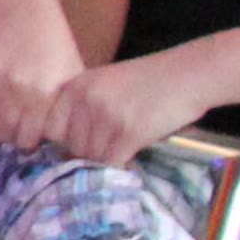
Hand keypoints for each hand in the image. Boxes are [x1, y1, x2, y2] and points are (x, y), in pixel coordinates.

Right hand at [0, 8, 84, 147]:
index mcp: (43, 96)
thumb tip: (62, 151)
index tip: (29, 128)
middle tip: (13, 117)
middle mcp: (15, 89)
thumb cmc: (53, 51)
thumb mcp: (70, 80)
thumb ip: (66, 115)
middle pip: (2, 134)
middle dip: (8, 129)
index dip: (27, 137)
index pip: (26, 140)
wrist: (25, 15)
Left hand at [43, 51, 209, 165]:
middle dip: (87, 154)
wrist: (188, 74)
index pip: (52, 128)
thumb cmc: (149, 80)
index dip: (64, 142)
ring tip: (123, 148)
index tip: (78, 147)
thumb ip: (83, 106)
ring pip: (91, 158)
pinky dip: (121, 164)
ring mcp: (105, 116)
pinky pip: (111, 163)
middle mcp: (85, 99)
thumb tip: (67, 145)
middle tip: (109, 148)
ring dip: (106, 159)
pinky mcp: (128, 132)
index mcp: (76, 85)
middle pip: (71, 147)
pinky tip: (133, 154)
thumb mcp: (105, 83)